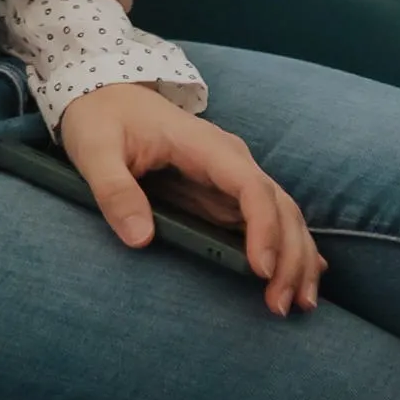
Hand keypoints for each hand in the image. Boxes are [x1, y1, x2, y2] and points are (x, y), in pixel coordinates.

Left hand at [52, 85, 323, 314]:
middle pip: (279, 206)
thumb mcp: (94, 149)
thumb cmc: (101, 119)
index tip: (260, 270)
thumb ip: (114, 190)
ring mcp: (231, 178)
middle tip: (281, 305)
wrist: (105, 95)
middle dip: (290, 256)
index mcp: (205, 146)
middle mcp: (230, 161)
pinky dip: (289, 248)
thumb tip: (141, 239)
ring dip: (298, 258)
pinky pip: (268, 219)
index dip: (263, 228)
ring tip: (300, 304)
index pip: (250, 187)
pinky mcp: (224, 194)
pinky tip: (305, 277)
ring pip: (283, 215)